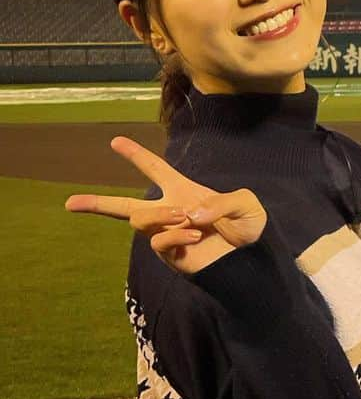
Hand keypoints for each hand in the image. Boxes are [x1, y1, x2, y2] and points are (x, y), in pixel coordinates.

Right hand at [65, 136, 266, 274]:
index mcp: (184, 190)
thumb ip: (221, 203)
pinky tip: (194, 235)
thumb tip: (188, 215)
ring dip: (159, 214)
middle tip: (69, 203)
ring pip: (141, 219)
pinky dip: (174, 235)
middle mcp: (170, 211)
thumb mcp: (245, 203)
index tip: (115, 141)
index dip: (136, 155)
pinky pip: (157, 241)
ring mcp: (168, 234)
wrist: (253, 257)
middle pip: (126, 205)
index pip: (155, 168)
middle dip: (97, 203)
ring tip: (185, 218)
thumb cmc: (249, 225)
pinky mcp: (170, 256)